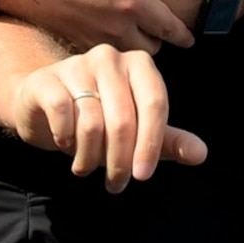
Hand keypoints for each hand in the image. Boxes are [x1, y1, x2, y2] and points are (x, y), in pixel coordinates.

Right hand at [0, 0, 195, 53]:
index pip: (168, 26)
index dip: (183, 34)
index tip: (190, 38)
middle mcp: (117, 25)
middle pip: (150, 50)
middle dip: (158, 42)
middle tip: (158, 30)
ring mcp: (94, 36)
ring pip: (126, 55)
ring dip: (134, 48)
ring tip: (134, 33)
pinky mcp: (75, 40)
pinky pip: (103, 53)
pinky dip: (110, 49)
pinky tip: (106, 33)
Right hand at [0, 41, 203, 191]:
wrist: (43, 105)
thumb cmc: (98, 118)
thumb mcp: (137, 131)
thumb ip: (168, 141)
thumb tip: (200, 154)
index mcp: (139, 65)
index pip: (155, 104)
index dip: (151, 144)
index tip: (143, 176)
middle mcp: (110, 58)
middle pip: (124, 120)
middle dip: (120, 161)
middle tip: (116, 184)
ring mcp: (76, 65)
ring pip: (92, 124)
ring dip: (90, 157)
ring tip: (86, 168)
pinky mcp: (47, 79)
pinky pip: (63, 116)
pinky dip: (66, 140)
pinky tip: (66, 146)